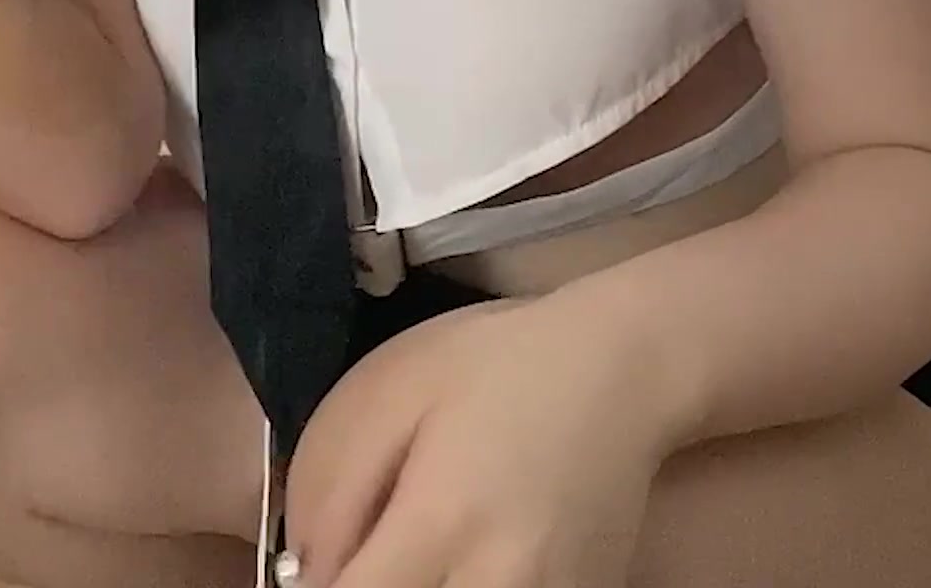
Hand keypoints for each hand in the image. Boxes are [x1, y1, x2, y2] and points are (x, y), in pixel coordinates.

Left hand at [287, 288, 669, 587]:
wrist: (623, 370)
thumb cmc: (499, 364)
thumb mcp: (397, 386)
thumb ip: (335, 483)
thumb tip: (306, 572)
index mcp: (443, 522)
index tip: (325, 568)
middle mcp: (497, 584)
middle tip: (375, 555)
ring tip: (418, 552)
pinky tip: (460, 560)